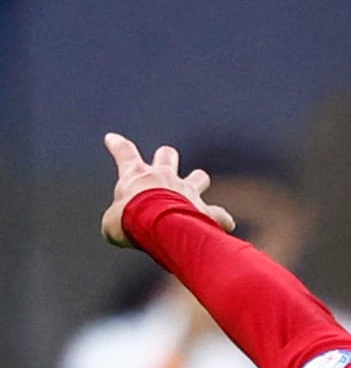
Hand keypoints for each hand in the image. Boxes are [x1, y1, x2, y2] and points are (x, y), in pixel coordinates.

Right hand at [100, 133, 237, 246]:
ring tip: (196, 196)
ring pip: (199, 177)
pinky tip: (221, 227)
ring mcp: (188, 192)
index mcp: (137, 175)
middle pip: (167, 155)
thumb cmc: (131, 221)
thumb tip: (117, 229)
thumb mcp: (112, 221)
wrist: (160, 227)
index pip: (124, 153)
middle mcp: (165, 177)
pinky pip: (221, 216)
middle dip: (166, 157)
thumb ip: (116, 221)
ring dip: (198, 182)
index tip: (112, 138)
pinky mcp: (207, 210)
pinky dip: (221, 221)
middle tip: (165, 160)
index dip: (118, 145)